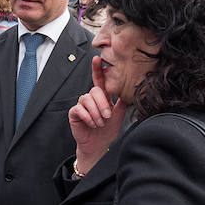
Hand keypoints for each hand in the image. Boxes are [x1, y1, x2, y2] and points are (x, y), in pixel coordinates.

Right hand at [69, 56, 129, 173]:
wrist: (98, 146)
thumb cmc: (107, 131)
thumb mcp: (119, 116)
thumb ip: (123, 103)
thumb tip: (130, 91)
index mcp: (102, 97)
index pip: (99, 80)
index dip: (97, 69)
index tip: (97, 58)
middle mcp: (91, 99)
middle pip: (95, 90)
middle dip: (103, 104)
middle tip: (107, 117)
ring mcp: (82, 105)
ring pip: (87, 99)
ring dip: (96, 113)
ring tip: (100, 123)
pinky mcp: (74, 113)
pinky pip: (79, 109)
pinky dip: (88, 117)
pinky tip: (92, 123)